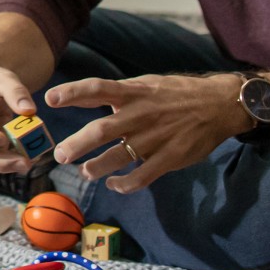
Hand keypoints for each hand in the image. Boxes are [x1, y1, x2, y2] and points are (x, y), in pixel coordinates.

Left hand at [45, 73, 243, 192]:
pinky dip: (124, 184)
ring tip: (85, 172)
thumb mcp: (146, 85)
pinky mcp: (170, 157)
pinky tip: (113, 184)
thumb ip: (117, 94)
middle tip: (60, 154)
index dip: (73, 93)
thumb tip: (83, 97)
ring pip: (119, 157)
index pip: (97, 88)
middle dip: (78, 144)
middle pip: (102, 129)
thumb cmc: (176, 94)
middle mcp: (141, 114)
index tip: (50, 99)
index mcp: (134, 92)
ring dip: (97, 167)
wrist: (219, 104)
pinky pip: (142, 176)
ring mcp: (156, 137)